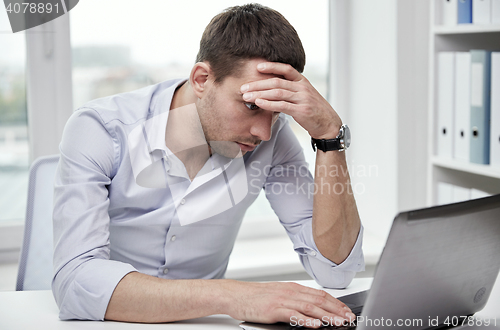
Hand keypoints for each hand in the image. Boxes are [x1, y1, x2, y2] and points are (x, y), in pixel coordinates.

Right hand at [223, 280, 355, 328]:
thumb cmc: (256, 296)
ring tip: (339, 322)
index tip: (346, 311)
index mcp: (293, 288)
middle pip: (319, 300)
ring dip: (327, 316)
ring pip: (310, 307)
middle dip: (336, 310)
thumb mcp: (279, 294)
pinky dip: (306, 320)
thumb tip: (312, 309)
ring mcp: (283, 300)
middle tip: (349, 318)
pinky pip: (293, 315)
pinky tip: (316, 324)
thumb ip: (295, 299)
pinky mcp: (274, 309)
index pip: (320, 294)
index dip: (335, 303)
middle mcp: (290, 292)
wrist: (236, 294)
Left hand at [240, 62, 341, 139]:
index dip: (272, 66)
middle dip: (258, 84)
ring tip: (246, 97)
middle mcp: (303, 88)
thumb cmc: (314, 110)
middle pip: (277, 81)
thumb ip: (291, 89)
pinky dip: (269, 104)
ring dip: (259, 94)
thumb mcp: (304, 95)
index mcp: (303, 81)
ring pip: (277, 92)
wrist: (328, 124)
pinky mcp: (302, 111)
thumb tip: (271, 88)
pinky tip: (259, 103)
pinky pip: (282, 105)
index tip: (257, 67)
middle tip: (243, 87)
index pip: (286, 69)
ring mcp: (303, 98)